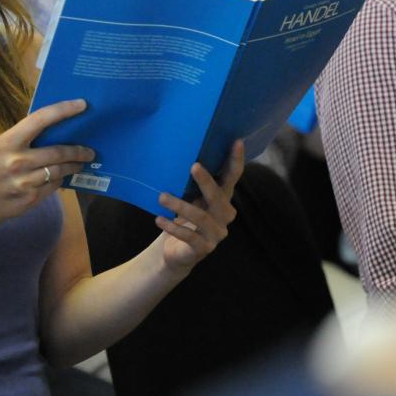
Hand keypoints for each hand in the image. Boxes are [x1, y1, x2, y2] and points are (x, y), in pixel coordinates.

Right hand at [0, 99, 93, 227]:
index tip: (81, 104)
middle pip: (58, 152)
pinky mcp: (31, 198)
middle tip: (90, 150)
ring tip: (81, 162)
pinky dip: (61, 179)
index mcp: (7, 142)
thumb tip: (54, 126)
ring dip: (74, 165)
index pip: (40, 120)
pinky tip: (63, 176)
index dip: (63, 110)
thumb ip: (22, 138)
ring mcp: (25, 182)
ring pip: (60, 170)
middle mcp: (17, 161)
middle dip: (79, 151)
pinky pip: (54, 185)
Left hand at [154, 140, 243, 273]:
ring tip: (161, 197)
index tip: (237, 142)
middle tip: (193, 166)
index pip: (233, 178)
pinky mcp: (204, 248)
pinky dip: (173, 227)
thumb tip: (179, 157)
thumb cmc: (184, 219)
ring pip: (201, 217)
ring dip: (180, 205)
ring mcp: (216, 234)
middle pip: (218, 198)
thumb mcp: (190, 200)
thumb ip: (191, 185)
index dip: (236, 161)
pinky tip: (159, 219)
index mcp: (223, 199)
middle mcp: (225, 216)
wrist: (177, 252)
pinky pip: (189, 236)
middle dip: (206, 182)